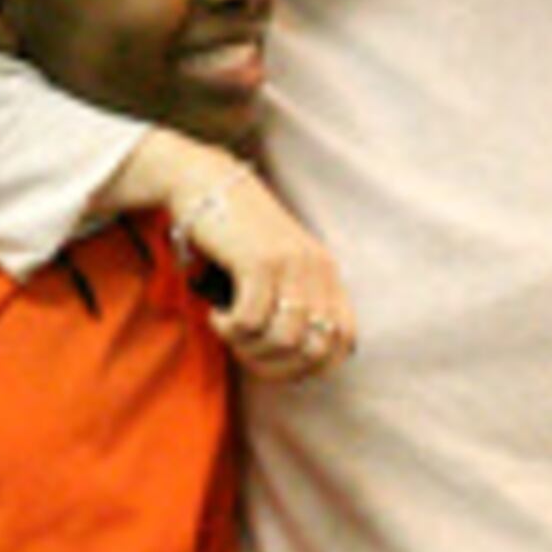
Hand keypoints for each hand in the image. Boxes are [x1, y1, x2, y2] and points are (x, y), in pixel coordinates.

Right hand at [186, 169, 355, 379]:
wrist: (208, 184)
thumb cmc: (237, 235)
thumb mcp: (278, 268)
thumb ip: (294, 303)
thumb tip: (294, 361)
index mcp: (327, 274)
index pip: (343, 344)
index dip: (311, 368)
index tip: (275, 364)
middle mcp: (317, 269)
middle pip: (313, 350)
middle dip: (275, 365)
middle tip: (245, 350)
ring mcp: (290, 264)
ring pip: (283, 340)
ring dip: (249, 348)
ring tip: (229, 330)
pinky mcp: (259, 261)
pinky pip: (250, 321)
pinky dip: (229, 329)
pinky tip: (216, 315)